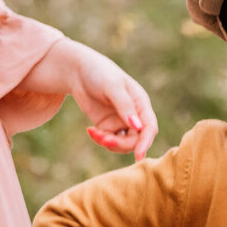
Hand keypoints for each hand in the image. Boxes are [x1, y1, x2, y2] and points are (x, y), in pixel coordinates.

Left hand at [48, 38, 158, 161]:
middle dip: (121, 143)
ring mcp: (121, 122)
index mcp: (141, 104)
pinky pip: (109, 141)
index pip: (149, 127)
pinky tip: (90, 130)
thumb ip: (125, 106)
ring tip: (93, 133)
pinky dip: (100, 139)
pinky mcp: (107, 126)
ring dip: (109, 143)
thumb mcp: (112, 86)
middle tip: (103, 139)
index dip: (145, 142)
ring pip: (122, 144)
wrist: (78, 70)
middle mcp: (134, 115)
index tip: (138, 155)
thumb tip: (137, 127)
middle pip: (136, 140)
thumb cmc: (99, 72)